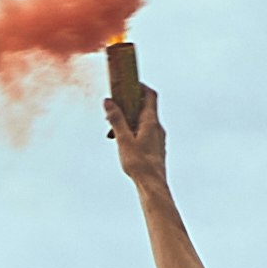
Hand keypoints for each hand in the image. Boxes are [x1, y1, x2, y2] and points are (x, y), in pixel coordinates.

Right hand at [105, 74, 172, 194]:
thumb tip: (109, 101)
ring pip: (142, 121)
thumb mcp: (123, 139)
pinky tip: (121, 142)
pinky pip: (143, 132)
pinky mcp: (155, 147)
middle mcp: (157, 127)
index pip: (149, 95)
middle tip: (112, 110)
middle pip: (143, 107)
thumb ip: (116, 119)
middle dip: (127, 105)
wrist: (153, 185)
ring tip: (112, 132)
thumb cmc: (140, 164)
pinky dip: (131, 131)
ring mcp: (157, 137)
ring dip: (127, 121)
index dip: (139, 86)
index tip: (126, 82)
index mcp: (151, 121)